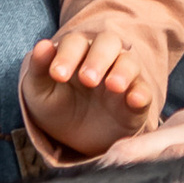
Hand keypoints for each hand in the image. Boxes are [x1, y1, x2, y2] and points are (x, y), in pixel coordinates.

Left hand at [25, 25, 158, 158]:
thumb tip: (42, 45)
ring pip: (129, 63)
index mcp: (77, 51)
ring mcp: (123, 78)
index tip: (57, 75)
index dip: (67, 55)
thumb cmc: (56, 106)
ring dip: (123, 71)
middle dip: (98, 59)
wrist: (74, 139)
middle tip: (87, 79)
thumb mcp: (39, 91)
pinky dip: (141, 93)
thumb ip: (39, 69)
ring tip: (113, 86)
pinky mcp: (137, 101)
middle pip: (108, 43)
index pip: (75, 42)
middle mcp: (103, 58)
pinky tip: (134, 99)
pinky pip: (144, 91)